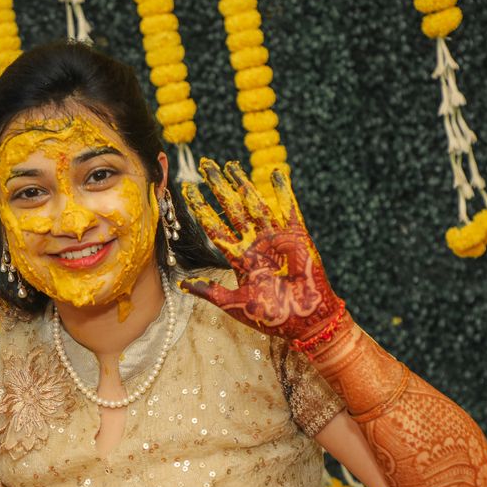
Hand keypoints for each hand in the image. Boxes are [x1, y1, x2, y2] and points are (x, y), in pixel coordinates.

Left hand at [180, 159, 344, 342]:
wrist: (305, 321)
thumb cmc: (271, 317)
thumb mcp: (234, 304)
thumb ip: (210, 292)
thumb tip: (181, 284)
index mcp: (239, 258)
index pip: (215, 228)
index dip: (201, 209)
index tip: (187, 190)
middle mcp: (254, 243)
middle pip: (232, 209)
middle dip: (219, 188)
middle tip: (205, 166)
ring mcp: (275, 238)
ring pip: (255, 204)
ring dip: (243, 184)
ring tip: (230, 165)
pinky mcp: (297, 236)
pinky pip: (289, 209)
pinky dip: (283, 192)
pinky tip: (275, 174)